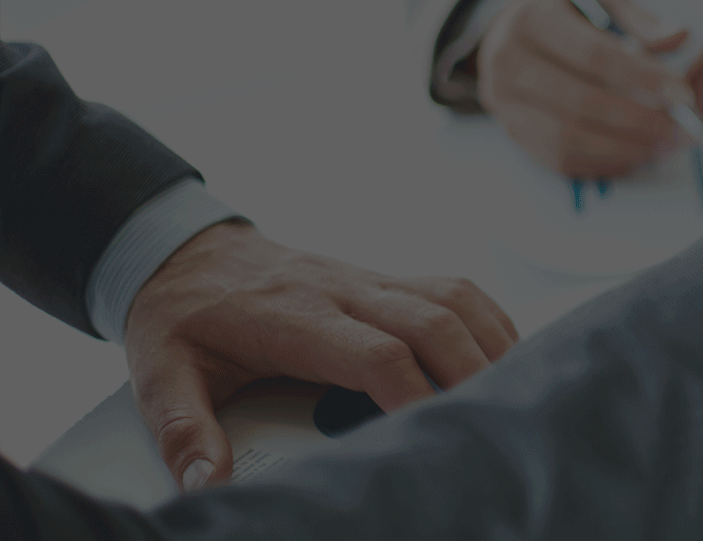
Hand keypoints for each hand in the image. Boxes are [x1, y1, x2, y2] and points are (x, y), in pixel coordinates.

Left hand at [123, 222, 518, 490]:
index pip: (376, 352)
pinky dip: (490, 321)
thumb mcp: (159, 374)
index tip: (429, 437)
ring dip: (491, 344)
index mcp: (294, 316)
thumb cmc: (182, 316)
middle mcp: (343, 290)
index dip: (413, 394)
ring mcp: (370, 278)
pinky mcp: (386, 278)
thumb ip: (182, 429)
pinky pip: (456, 288)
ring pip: (454, 297)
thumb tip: (208, 483)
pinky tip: (503, 356)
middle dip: (473, 373)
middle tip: (490, 424)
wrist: (185, 252)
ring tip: (511, 393)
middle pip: (433, 321)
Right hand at [476, 0, 693, 176]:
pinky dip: (603, 163)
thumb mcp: (602, 3)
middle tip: (681, 130)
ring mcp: (505, 103)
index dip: (644, 78)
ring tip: (664, 146)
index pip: (595, 56)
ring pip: (569, 138)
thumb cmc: (567, 16)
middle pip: (582, 102)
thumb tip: (681, 36)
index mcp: (531, 21)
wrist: (510, 32)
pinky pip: (560, 160)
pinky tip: (636, 156)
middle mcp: (507, 63)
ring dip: (624, 148)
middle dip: (640, 121)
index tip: (684, 94)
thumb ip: (642, 22)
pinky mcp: (513, 133)